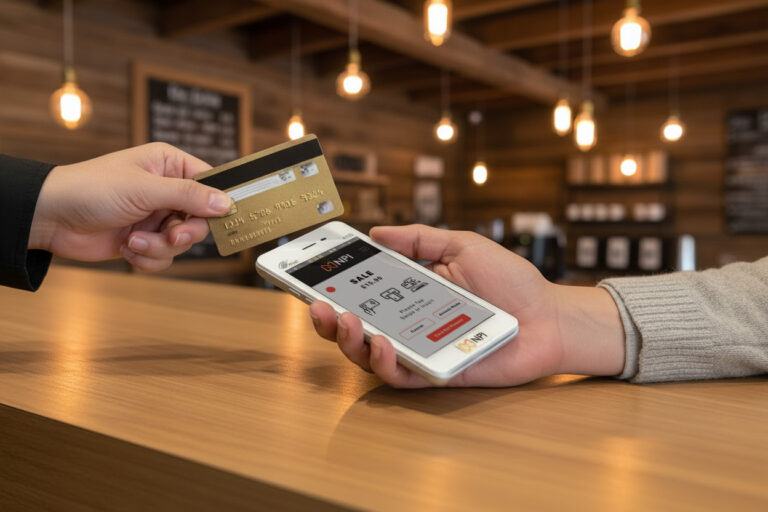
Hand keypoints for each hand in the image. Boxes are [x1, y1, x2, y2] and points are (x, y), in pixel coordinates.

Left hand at [29, 143, 231, 271]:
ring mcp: (156, 217)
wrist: (51, 218)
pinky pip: (165, 256)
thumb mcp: (144, 189)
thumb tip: (226, 202)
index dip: (218, 202)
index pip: (211, 183)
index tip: (224, 219)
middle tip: (171, 235)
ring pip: (183, 242)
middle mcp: (166, 190)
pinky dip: (148, 258)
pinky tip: (127, 248)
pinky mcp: (144, 240)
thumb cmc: (90, 189)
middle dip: (185, 232)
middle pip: (201, 219)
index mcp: (169, 165)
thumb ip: (188, 196)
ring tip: (135, 241)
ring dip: (161, 247)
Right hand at [309, 225, 624, 387]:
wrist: (548, 316)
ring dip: (350, 340)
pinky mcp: (437, 373)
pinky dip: (385, 362)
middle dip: (329, 319)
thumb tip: (377, 232)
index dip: (331, 286)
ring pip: (370, 355)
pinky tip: (380, 344)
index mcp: (409, 292)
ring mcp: (420, 349)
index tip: (307, 274)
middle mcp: (408, 323)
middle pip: (356, 328)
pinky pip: (402, 375)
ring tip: (346, 321)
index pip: (361, 291)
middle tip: (318, 306)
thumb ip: (420, 239)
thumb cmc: (509, 282)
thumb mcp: (463, 246)